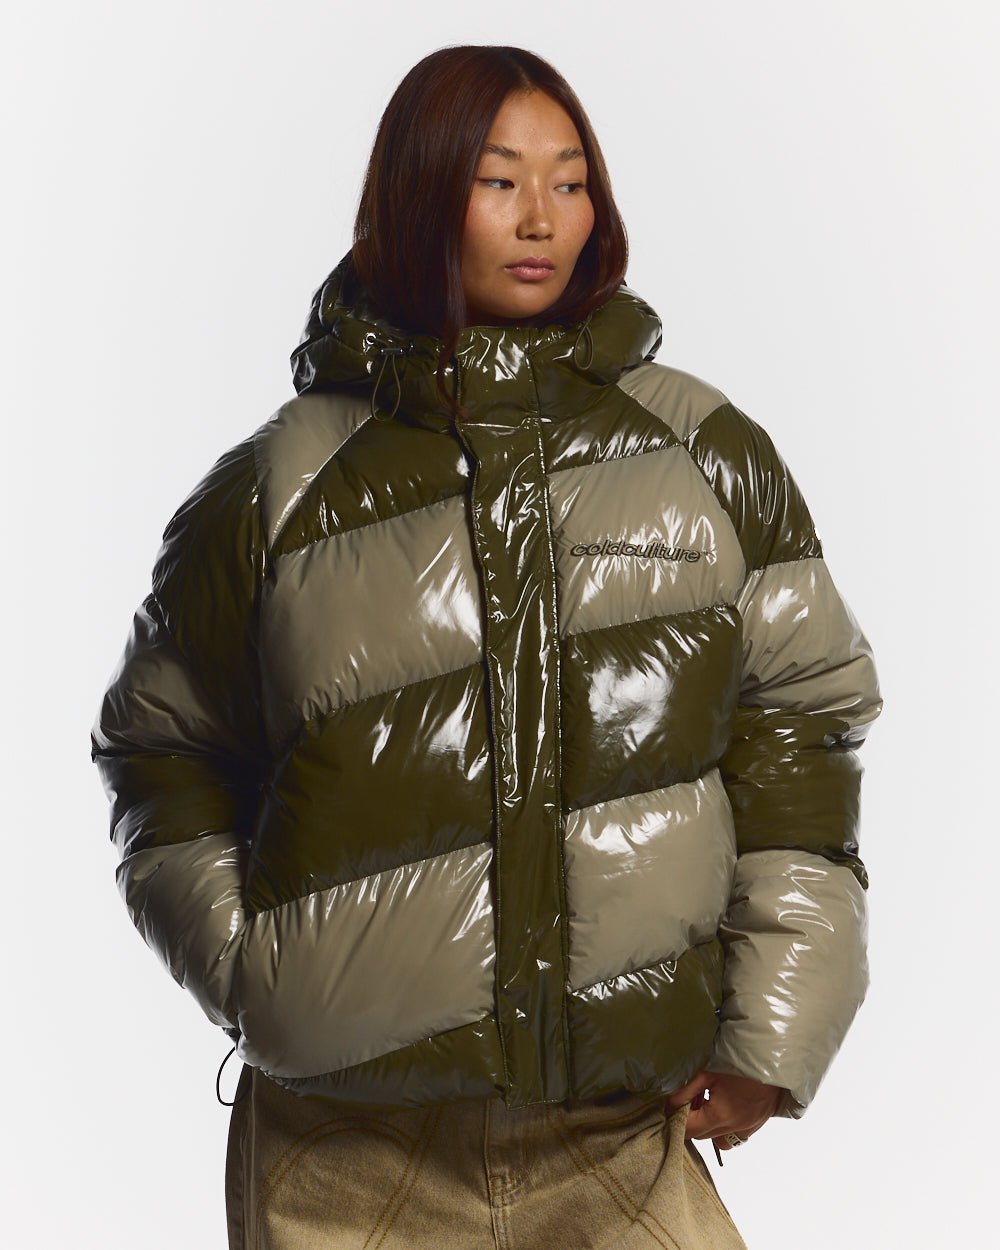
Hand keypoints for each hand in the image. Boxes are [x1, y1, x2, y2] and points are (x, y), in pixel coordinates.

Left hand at [664, 1069, 782, 1152]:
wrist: (772, 1066)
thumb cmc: (740, 1067)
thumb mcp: (708, 1075)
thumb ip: (687, 1092)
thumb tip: (670, 1105)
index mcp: (719, 1116)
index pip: (688, 1129)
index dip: (676, 1119)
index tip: (671, 1108)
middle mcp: (731, 1129)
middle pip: (700, 1136)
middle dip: (690, 1121)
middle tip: (690, 1100)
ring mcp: (744, 1131)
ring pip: (715, 1140)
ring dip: (706, 1127)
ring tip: (706, 1105)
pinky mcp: (753, 1128)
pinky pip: (731, 1138)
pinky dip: (723, 1130)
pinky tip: (723, 1111)